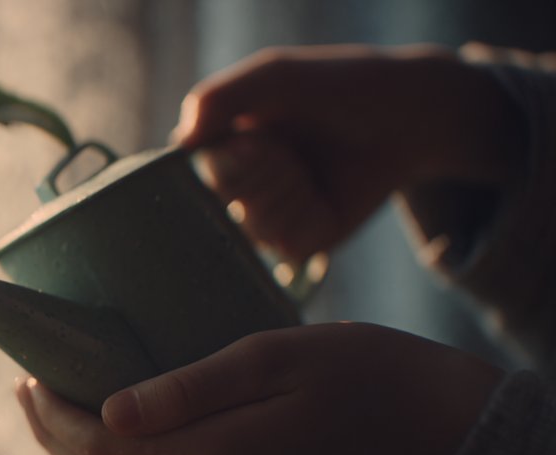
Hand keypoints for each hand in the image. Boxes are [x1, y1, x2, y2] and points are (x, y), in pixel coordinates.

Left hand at [16, 323, 502, 454]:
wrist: (434, 421)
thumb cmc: (361, 370)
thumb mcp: (273, 358)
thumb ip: (188, 388)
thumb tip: (107, 410)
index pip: (100, 448)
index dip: (52, 416)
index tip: (27, 372)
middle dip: (51, 436)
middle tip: (26, 384)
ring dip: (80, 452)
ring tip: (54, 403)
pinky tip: (115, 426)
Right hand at [175, 45, 523, 260]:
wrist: (409, 116)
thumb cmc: (338, 88)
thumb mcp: (275, 75)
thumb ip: (217, 97)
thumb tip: (178, 144)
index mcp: (220, 143)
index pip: (190, 169)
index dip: (225, 158)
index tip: (254, 139)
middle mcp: (237, 183)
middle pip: (220, 198)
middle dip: (261, 169)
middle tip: (291, 148)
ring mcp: (267, 215)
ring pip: (251, 223)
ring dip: (287, 190)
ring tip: (310, 168)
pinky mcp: (299, 242)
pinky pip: (284, 246)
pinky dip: (306, 216)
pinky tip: (324, 196)